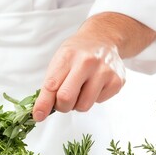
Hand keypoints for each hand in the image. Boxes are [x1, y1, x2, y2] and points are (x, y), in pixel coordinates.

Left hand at [32, 12, 155, 121]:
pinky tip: (94, 85)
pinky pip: (98, 102)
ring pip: (83, 105)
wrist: (103, 39)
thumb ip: (49, 86)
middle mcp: (87, 62)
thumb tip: (40, 112)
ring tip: (80, 89)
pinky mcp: (117, 81)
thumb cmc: (77, 53)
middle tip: (62, 100)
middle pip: (66, 98)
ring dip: (77, 104)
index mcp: (68, 56)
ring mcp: (104, 71)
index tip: (38, 115)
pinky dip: (93, 98)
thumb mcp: (59, 61)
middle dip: (61, 106)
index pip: (51, 86)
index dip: (43, 104)